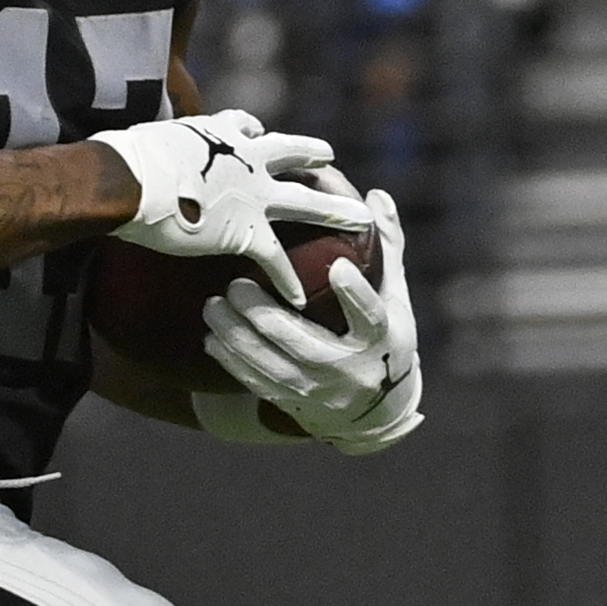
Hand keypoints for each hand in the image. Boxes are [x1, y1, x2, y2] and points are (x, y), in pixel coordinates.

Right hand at [97, 110, 368, 299]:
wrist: (130, 183)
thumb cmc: (125, 160)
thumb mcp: (143, 139)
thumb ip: (151, 147)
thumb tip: (119, 151)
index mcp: (218, 133)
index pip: (245, 127)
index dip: (252, 132)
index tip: (258, 133)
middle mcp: (246, 158)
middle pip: (291, 153)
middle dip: (313, 155)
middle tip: (331, 157)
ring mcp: (253, 195)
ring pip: (307, 202)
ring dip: (336, 211)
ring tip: (362, 219)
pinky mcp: (246, 231)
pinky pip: (277, 259)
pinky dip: (288, 281)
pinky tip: (300, 299)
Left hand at [205, 192, 423, 453]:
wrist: (378, 410)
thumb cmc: (384, 336)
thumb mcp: (394, 296)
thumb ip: (386, 247)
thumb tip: (376, 195)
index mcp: (382, 339)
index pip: (372, 316)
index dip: (356, 295)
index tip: (339, 267)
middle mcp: (352, 370)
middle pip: (306, 345)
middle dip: (267, 317)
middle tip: (235, 286)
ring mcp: (323, 391)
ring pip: (275, 367)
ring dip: (239, 339)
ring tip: (212, 308)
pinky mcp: (298, 404)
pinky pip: (261, 386)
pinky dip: (234, 364)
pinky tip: (212, 340)